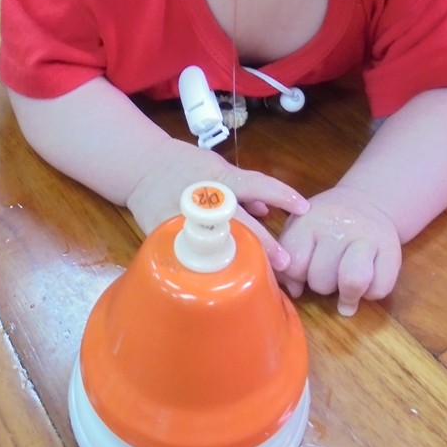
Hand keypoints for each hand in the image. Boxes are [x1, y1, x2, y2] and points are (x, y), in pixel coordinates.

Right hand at [126, 137, 309, 271]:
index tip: (303, 208)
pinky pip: (190, 254)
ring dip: (238, 259)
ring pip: (216, 241)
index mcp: (222, 178)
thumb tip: (268, 210)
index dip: (281, 195)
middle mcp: (207, 197)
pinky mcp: (168, 234)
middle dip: (264, 242)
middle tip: (285, 263)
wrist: (143, 166)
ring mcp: (186, 217)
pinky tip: (218, 281)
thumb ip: (243, 188)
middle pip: (240, 221)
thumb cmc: (187, 166)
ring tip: (256, 278)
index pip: (257, 185)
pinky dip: (206, 265)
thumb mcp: (218, 167)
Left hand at [278, 185, 401, 314]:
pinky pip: (379, 290)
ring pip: (352, 282)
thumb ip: (290, 259)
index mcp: (309, 219)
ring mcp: (368, 236)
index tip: (304, 268)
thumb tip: (295, 292)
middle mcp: (339, 225)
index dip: (297, 276)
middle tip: (328, 271)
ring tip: (345, 285)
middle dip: (321, 285)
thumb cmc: (326, 223)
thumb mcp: (300, 230)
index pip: (294, 265)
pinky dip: (370, 294)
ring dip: (346, 294)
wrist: (366, 202)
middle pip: (321, 281)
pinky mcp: (393, 250)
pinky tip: (366, 281)